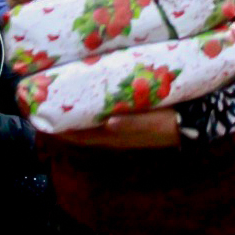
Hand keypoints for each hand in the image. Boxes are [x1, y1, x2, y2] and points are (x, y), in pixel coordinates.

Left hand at [52, 109, 180, 148]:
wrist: (192, 123)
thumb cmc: (171, 123)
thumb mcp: (153, 124)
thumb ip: (132, 125)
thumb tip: (108, 123)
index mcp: (115, 136)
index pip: (79, 137)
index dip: (60, 130)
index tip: (41, 117)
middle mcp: (113, 135)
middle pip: (81, 131)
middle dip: (64, 120)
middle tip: (47, 102)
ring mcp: (120, 129)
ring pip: (90, 125)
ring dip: (76, 115)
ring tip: (62, 98)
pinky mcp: (128, 123)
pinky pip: (102, 118)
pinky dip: (91, 111)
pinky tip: (89, 98)